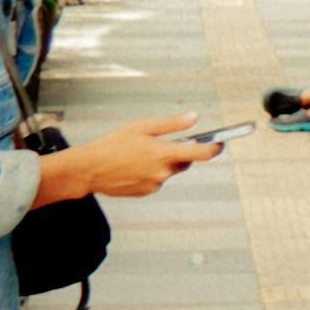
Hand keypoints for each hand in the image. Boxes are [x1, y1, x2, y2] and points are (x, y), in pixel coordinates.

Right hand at [44, 115, 214, 202]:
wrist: (88, 169)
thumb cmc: (113, 144)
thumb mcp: (142, 127)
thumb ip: (171, 124)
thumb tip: (194, 117)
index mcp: (165, 153)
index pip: (202, 154)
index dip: (215, 148)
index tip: (221, 143)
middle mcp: (163, 172)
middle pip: (185, 162)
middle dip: (180, 153)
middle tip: (163, 143)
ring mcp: (154, 184)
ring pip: (169, 171)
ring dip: (162, 163)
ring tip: (140, 154)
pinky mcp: (146, 192)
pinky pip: (156, 180)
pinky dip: (151, 172)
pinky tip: (133, 166)